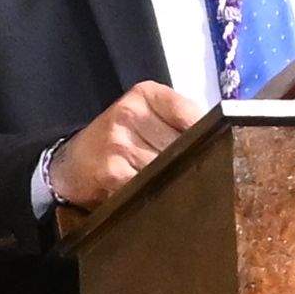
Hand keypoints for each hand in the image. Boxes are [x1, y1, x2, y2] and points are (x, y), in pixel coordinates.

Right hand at [49, 80, 206, 225]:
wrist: (71, 163)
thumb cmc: (117, 140)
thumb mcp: (145, 116)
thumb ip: (179, 120)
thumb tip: (223, 138)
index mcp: (145, 94)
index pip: (191, 114)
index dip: (209, 137)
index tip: (220, 153)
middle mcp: (130, 112)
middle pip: (183, 144)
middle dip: (194, 162)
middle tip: (202, 177)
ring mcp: (119, 142)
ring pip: (169, 167)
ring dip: (178, 181)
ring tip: (181, 189)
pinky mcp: (113, 170)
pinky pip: (149, 186)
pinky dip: (159, 195)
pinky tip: (160, 199)